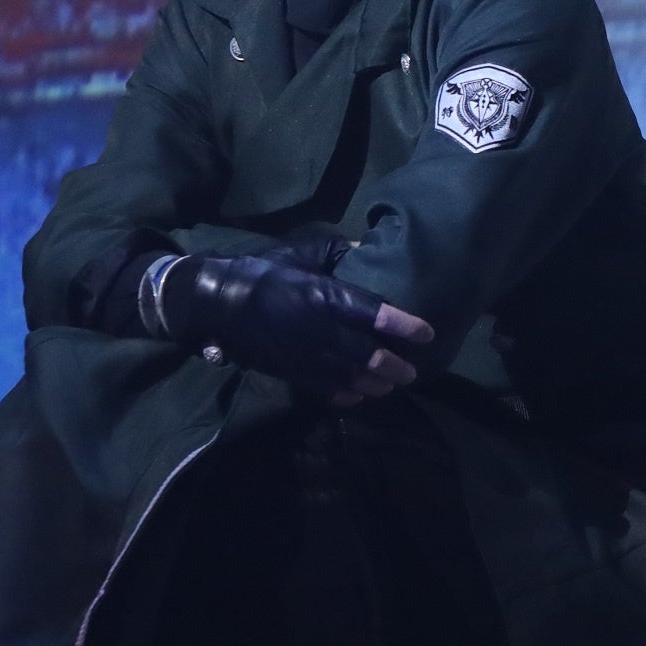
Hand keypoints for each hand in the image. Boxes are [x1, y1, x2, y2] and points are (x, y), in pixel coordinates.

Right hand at [158, 253, 436, 405]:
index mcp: (323, 296)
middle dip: (393, 366)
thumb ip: (336, 255)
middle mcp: (318, 329)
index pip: (373, 311)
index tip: (426, 333)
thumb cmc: (266, 273)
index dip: (403, 325)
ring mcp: (304, 354)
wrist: (219, 303)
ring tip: (391, 385)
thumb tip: (368, 249)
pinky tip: (359, 396)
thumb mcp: (301, 254)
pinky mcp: (289, 370)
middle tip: (411, 372)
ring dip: (374, 384)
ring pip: (348, 377)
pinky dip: (345, 395)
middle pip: (366, 355)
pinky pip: (323, 389)